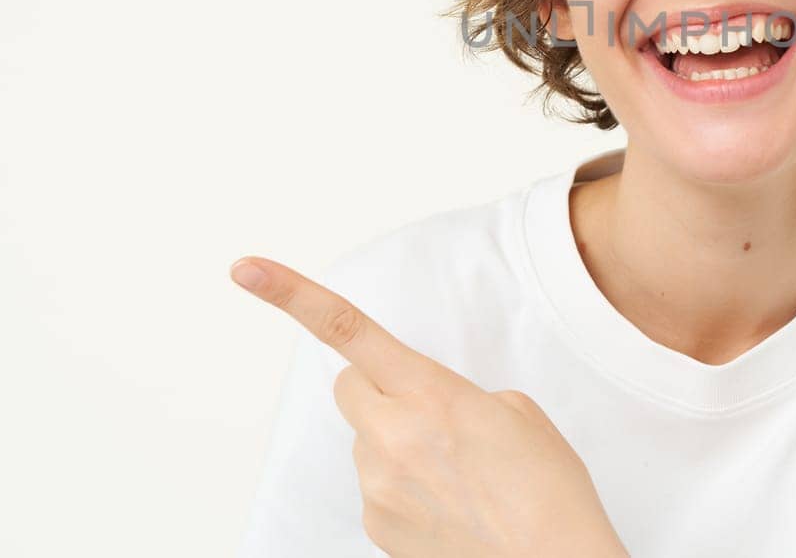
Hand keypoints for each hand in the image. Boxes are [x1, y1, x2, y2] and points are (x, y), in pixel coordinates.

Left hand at [230, 255, 628, 557]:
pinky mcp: (375, 526)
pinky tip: (449, 504)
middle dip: (379, 387)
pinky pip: (376, 486)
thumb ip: (456, 395)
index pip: (348, 329)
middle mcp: (391, 436)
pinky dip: (404, 487)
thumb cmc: (548, 490)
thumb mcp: (515, 412)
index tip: (246, 269)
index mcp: (430, 392)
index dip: (291, 294)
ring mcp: (377, 486)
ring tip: (458, 474)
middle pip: (350, 386)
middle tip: (427, 408)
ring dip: (398, 443)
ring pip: (367, 440)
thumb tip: (430, 414)